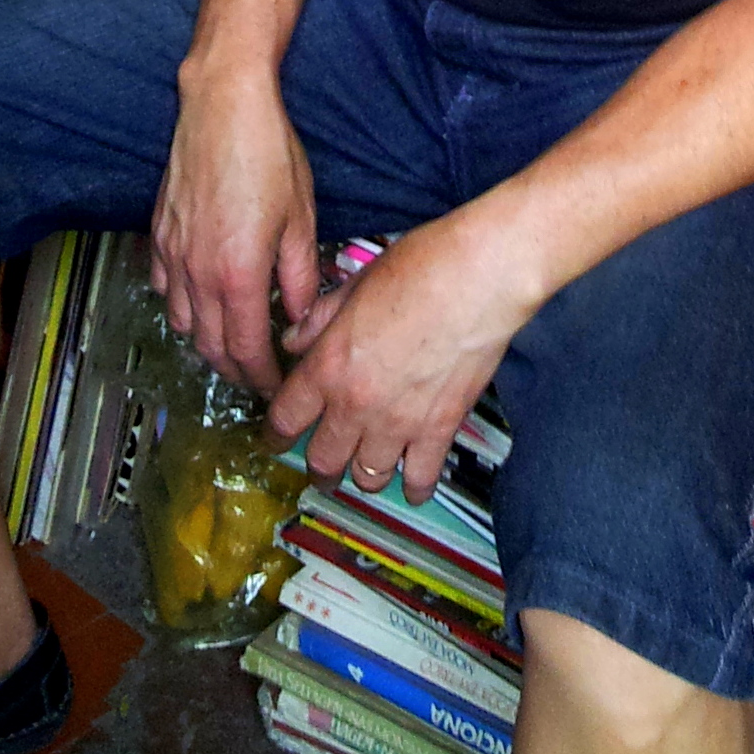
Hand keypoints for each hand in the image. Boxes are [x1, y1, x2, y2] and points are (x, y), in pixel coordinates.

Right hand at [150, 58, 318, 392]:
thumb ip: (299, 276)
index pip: (247, 351)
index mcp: (237, 275)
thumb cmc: (267, 152)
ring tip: (233, 343)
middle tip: (259, 375)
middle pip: (211, 348)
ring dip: (208, 343)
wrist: (223, 103)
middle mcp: (198, 273)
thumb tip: (300, 314)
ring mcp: (174, 254)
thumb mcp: (300, 217)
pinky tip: (200, 300)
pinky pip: (165, 289)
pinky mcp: (160, 233)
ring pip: (183, 324)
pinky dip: (182, 307)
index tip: (278, 388)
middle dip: (236, 370)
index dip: (263, 378)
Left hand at [268, 216, 534, 501]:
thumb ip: (320, 320)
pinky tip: (412, 482)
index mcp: (329, 366)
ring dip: (363, 474)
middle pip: (322, 460)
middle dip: (318, 465)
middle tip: (323, 461)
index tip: (276, 438)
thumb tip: (294, 340)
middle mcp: (356, 404)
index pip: (285, 419)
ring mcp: (398, 423)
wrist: (479, 277)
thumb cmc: (420, 268)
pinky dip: (413, 486)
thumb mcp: (355, 285)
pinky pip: (418, 478)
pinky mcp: (438, 430)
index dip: (274, 434)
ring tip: (368, 466)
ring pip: (366, 478)